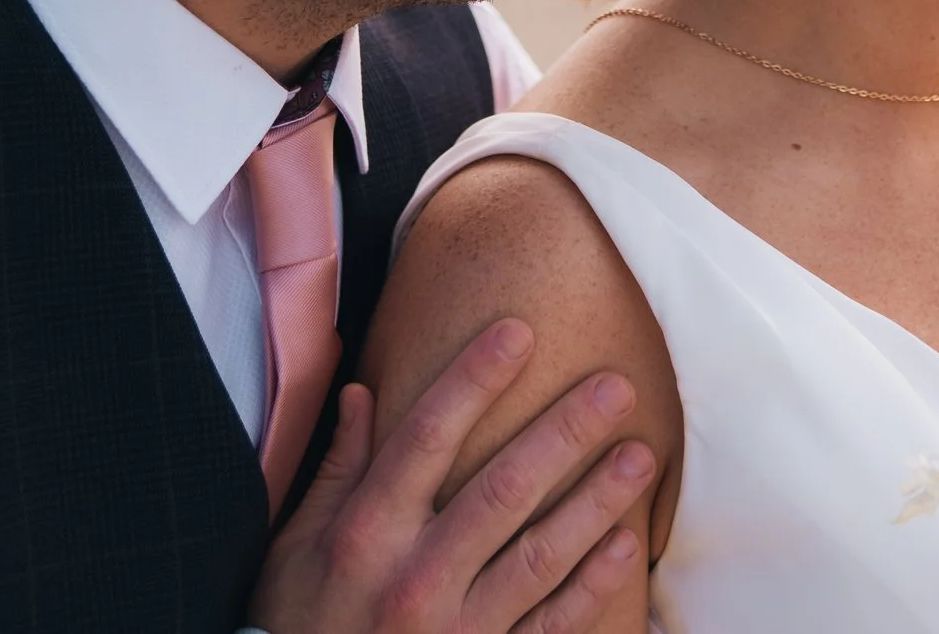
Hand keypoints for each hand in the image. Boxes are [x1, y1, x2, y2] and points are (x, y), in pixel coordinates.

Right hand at [248, 318, 656, 633]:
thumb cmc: (298, 620)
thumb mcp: (298, 546)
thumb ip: (339, 468)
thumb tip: (361, 391)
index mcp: (366, 533)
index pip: (426, 438)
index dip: (473, 380)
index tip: (519, 333)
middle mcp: (415, 576)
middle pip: (503, 489)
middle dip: (565, 433)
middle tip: (617, 386)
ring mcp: (455, 626)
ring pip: (540, 554)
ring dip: (595, 501)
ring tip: (640, 455)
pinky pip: (550, 623)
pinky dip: (591, 585)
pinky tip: (624, 544)